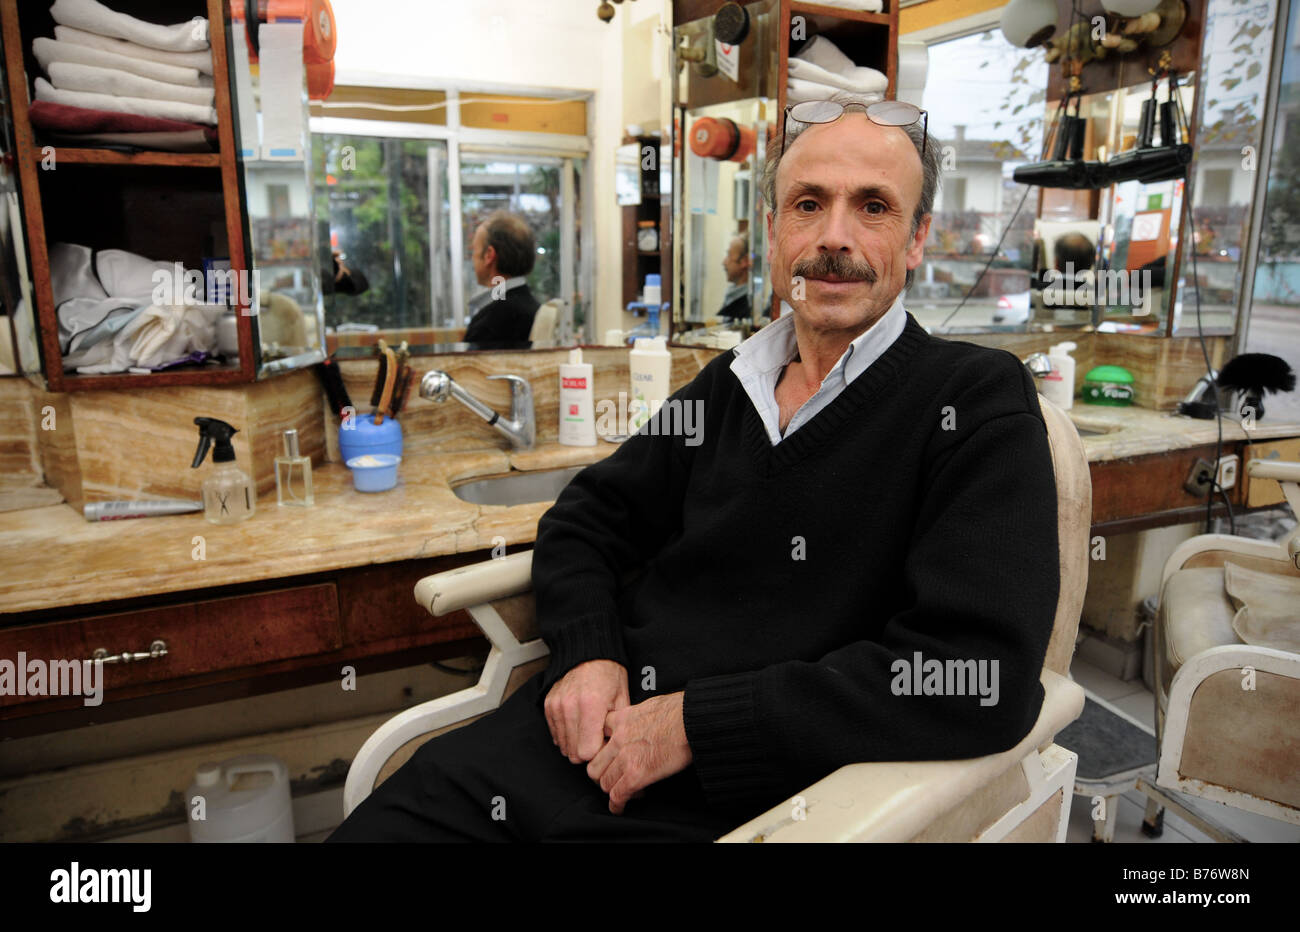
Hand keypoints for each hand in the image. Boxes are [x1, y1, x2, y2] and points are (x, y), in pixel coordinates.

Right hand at [543, 659, 628, 763]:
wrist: (589, 653)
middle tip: (598, 738)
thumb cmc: (609, 674)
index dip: (598, 753)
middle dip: (587, 751)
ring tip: (588, 729)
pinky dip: (566, 735)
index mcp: (591, 706)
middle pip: (573, 753)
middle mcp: (570, 708)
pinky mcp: (549, 706)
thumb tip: (612, 751)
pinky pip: (555, 735)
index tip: (605, 744)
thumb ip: (616, 727)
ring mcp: (557, 707)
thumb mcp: (622, 698)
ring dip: (576, 743)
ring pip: (563, 746)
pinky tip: (577, 724)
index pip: (587, 752)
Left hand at [587, 692, 691, 814]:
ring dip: (611, 789)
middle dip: (602, 774)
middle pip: (595, 764)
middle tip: (612, 778)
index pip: (597, 737)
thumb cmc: (680, 710)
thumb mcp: (650, 704)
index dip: (602, 750)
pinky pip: (617, 795)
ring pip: (604, 782)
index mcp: (622, 719)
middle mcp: (619, 738)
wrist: (692, 719)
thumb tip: (641, 721)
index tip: (607, 758)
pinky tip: (620, 807)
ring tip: (620, 792)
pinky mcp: (637, 774)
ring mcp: (625, 757)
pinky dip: (617, 805)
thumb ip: (637, 715)